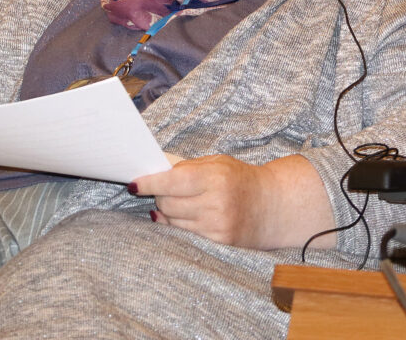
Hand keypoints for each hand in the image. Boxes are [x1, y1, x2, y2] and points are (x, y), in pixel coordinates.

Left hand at [130, 154, 335, 250]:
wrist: (273, 206)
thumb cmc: (240, 179)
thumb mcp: (217, 163)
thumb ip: (186, 166)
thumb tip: (154, 170)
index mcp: (215, 177)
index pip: (172, 181)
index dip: (148, 183)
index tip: (133, 184)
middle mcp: (216, 202)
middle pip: (167, 203)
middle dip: (158, 195)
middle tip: (159, 189)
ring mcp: (217, 225)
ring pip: (173, 220)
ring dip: (166, 210)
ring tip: (172, 201)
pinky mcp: (219, 242)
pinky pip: (184, 233)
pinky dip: (177, 224)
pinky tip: (179, 216)